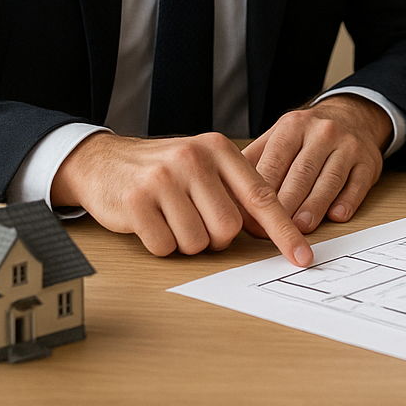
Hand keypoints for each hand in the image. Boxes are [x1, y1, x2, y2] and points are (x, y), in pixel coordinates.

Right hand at [51, 132, 311, 263]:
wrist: (103, 161)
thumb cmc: (163, 169)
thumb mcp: (204, 165)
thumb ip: (237, 189)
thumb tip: (274, 227)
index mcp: (218, 149)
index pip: (261, 196)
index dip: (284, 231)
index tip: (303, 256)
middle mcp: (193, 159)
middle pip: (228, 228)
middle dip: (214, 236)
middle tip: (194, 219)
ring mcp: (163, 178)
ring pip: (197, 242)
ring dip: (186, 242)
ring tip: (169, 216)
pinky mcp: (136, 201)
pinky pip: (165, 247)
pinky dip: (161, 245)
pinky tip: (150, 222)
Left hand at [241, 95, 390, 233]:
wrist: (352, 116)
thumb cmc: (308, 135)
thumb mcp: (279, 136)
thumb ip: (256, 161)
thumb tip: (227, 193)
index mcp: (293, 126)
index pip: (275, 162)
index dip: (261, 193)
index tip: (249, 218)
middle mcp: (322, 132)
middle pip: (301, 174)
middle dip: (286, 205)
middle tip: (272, 231)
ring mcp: (348, 146)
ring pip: (329, 180)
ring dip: (314, 207)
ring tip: (300, 229)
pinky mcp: (368, 162)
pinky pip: (357, 184)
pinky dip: (347, 201)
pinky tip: (337, 216)